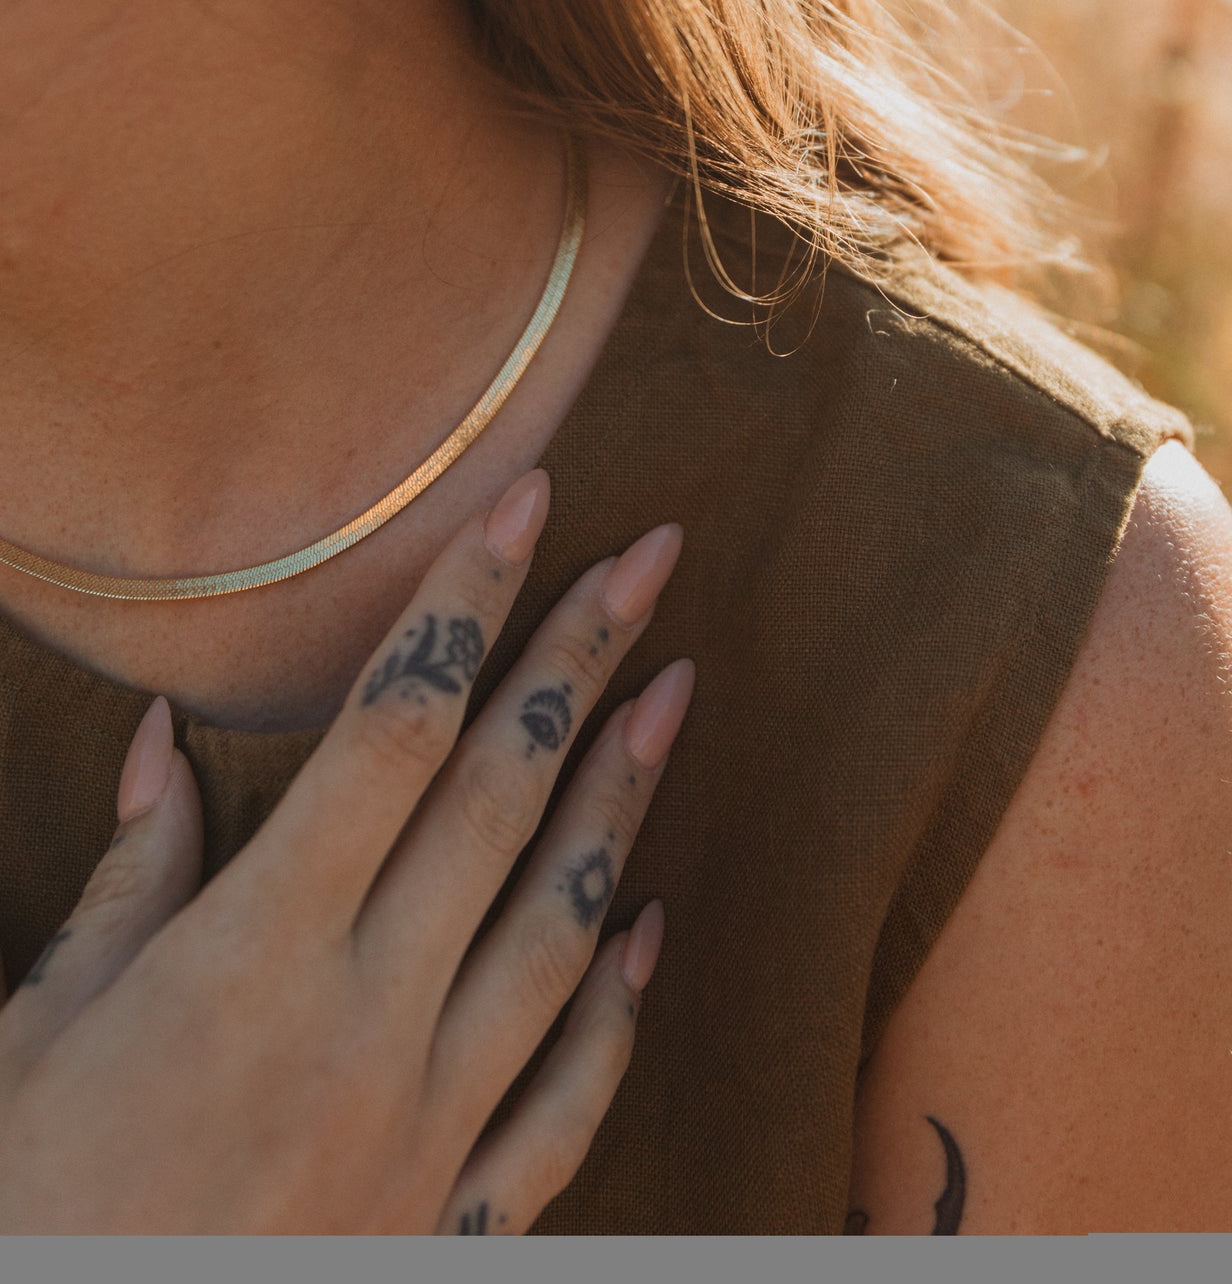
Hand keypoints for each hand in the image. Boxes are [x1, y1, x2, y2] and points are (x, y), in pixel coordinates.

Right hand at [0, 471, 691, 1232]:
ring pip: (557, 925)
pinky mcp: (452, 1219)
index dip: (464, 603)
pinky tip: (651, 926)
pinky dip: (617, 1010)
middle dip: (580, 659)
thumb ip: (126, 881)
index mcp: (253, 952)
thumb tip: (162, 740)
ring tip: (680, 691)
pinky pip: (567, 1101)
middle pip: (499, 795)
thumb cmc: (24, 1210)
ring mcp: (427, 1123)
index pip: (392, 730)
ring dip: (621, 798)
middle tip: (655, 555)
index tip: (525, 505)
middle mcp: (364, 1019)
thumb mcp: (32, 1034)